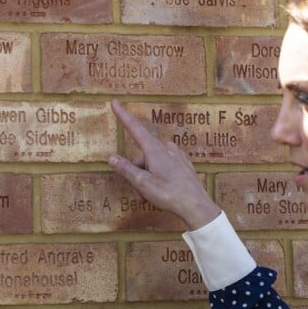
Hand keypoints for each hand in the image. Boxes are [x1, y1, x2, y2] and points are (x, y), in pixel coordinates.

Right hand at [108, 100, 220, 229]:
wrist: (196, 206)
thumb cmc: (169, 194)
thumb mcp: (143, 183)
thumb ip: (126, 169)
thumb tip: (112, 157)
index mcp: (155, 150)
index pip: (135, 128)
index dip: (123, 116)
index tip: (115, 103)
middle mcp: (166, 148)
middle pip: (142, 155)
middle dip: (136, 172)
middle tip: (138, 194)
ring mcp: (176, 155)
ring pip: (153, 162)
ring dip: (147, 177)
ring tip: (149, 197)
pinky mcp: (183, 164)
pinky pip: (164, 166)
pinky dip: (158, 177)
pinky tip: (163, 191)